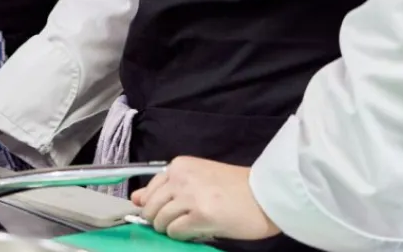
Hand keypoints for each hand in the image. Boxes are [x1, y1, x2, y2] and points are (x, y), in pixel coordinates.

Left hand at [132, 158, 280, 242]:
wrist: (267, 195)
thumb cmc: (236, 187)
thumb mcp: (197, 179)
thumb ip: (165, 188)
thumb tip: (135, 199)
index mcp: (180, 165)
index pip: (149, 190)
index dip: (155, 206)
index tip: (166, 212)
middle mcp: (181, 177)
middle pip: (150, 207)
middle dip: (160, 220)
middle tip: (180, 222)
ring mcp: (189, 196)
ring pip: (160, 221)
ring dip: (171, 229)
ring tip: (191, 225)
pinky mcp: (200, 215)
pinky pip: (175, 232)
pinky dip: (182, 236)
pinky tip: (197, 230)